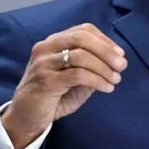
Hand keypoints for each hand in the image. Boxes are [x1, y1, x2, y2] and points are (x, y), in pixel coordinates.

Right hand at [1, 23, 126, 148]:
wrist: (26, 119)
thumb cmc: (52, 97)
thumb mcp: (75, 79)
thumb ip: (91, 68)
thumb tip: (116, 62)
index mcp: (53, 42)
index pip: (83, 30)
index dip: (105, 40)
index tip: (120, 55)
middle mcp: (46, 47)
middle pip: (82, 38)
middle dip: (106, 51)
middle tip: (122, 65)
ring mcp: (43, 63)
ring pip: (81, 56)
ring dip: (104, 67)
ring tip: (115, 79)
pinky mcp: (45, 80)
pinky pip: (77, 75)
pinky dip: (97, 80)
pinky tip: (106, 88)